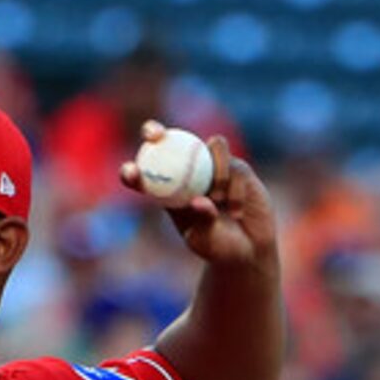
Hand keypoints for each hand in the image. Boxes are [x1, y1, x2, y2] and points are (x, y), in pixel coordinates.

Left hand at [122, 123, 274, 271]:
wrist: (249, 247)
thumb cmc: (218, 246)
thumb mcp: (205, 240)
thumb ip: (201, 221)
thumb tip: (200, 201)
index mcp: (168, 193)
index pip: (144, 177)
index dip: (131, 172)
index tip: (130, 172)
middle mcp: (188, 173)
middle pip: (165, 141)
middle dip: (154, 131)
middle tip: (154, 135)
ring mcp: (212, 166)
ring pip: (211, 147)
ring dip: (216, 172)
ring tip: (219, 200)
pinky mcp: (236, 167)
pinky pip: (235, 167)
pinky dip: (234, 190)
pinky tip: (236, 212)